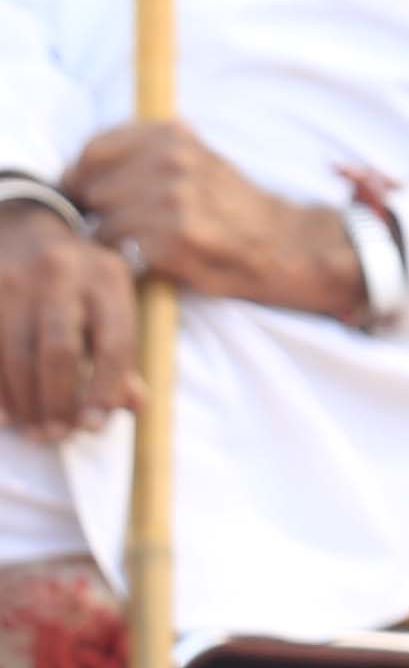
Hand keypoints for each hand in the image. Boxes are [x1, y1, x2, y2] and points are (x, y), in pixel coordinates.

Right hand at [0, 214, 130, 437]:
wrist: (24, 232)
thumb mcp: (110, 302)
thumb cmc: (78, 281)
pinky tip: (8, 416)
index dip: (106, 388)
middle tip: (58, 435)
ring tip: (36, 430)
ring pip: (18, 356)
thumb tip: (136, 406)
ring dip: (27, 403)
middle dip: (59, 401)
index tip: (95, 425)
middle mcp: (63, 275)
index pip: (114, 339)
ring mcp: (16, 283)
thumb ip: (121, 353)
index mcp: (107, 277)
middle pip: (60, 350)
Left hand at [67, 122, 365, 320]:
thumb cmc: (229, 205)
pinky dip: (127, 258)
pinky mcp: (176, 238)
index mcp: (175, 135)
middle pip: (92, 188)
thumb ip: (145, 152)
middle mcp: (174, 160)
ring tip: (140, 243)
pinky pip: (119, 250)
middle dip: (96, 210)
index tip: (87, 195)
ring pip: (101, 222)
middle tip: (121, 224)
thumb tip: (77, 168)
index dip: (81, 177)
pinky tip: (153, 257)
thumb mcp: (196, 158)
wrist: (283, 242)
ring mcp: (175, 199)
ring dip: (111, 238)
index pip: (93, 150)